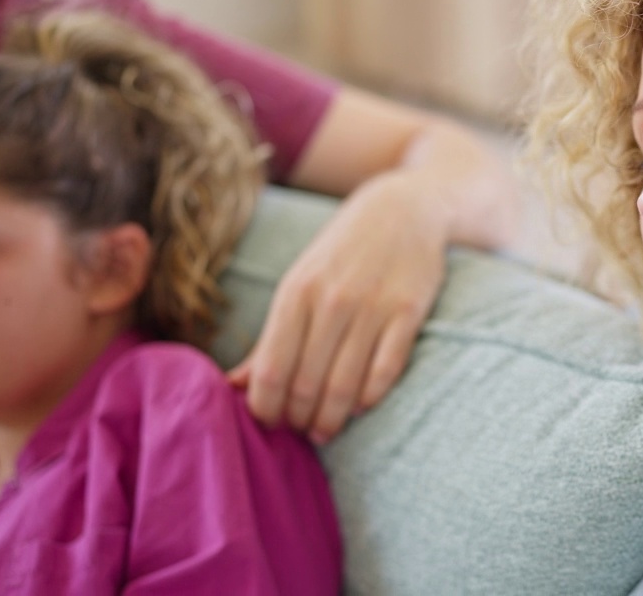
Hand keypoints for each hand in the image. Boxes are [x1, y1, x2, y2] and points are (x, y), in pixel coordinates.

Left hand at [227, 173, 448, 442]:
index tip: (270, 422)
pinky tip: (360, 406)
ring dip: (332, 419)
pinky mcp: (409, 312)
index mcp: (295, 293)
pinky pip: (385, 371)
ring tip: (327, 430)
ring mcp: (372, 306)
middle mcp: (331, 300)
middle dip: (300, 420)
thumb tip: (233, 387)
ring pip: (344, 386)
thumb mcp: (299, 284)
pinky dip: (370, 398)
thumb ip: (271, 339)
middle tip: (302, 431)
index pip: (270, 370)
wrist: (403, 211)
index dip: (266, 408)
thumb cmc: (342, 254)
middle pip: (306, 385)